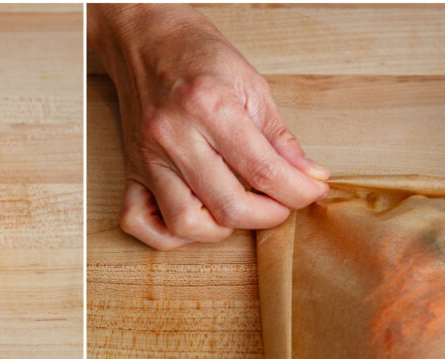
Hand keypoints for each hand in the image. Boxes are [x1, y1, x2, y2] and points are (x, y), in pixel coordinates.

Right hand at [89, 4, 328, 249]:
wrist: (146, 37)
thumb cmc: (196, 54)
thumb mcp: (250, 83)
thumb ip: (279, 135)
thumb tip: (309, 175)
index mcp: (209, 107)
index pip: (263, 170)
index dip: (298, 191)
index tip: (313, 191)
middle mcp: (174, 136)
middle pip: (229, 205)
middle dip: (269, 214)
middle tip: (282, 202)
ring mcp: (147, 157)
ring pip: (186, 223)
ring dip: (222, 228)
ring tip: (238, 207)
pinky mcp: (131, 169)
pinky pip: (140, 222)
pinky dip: (169, 234)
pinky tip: (195, 216)